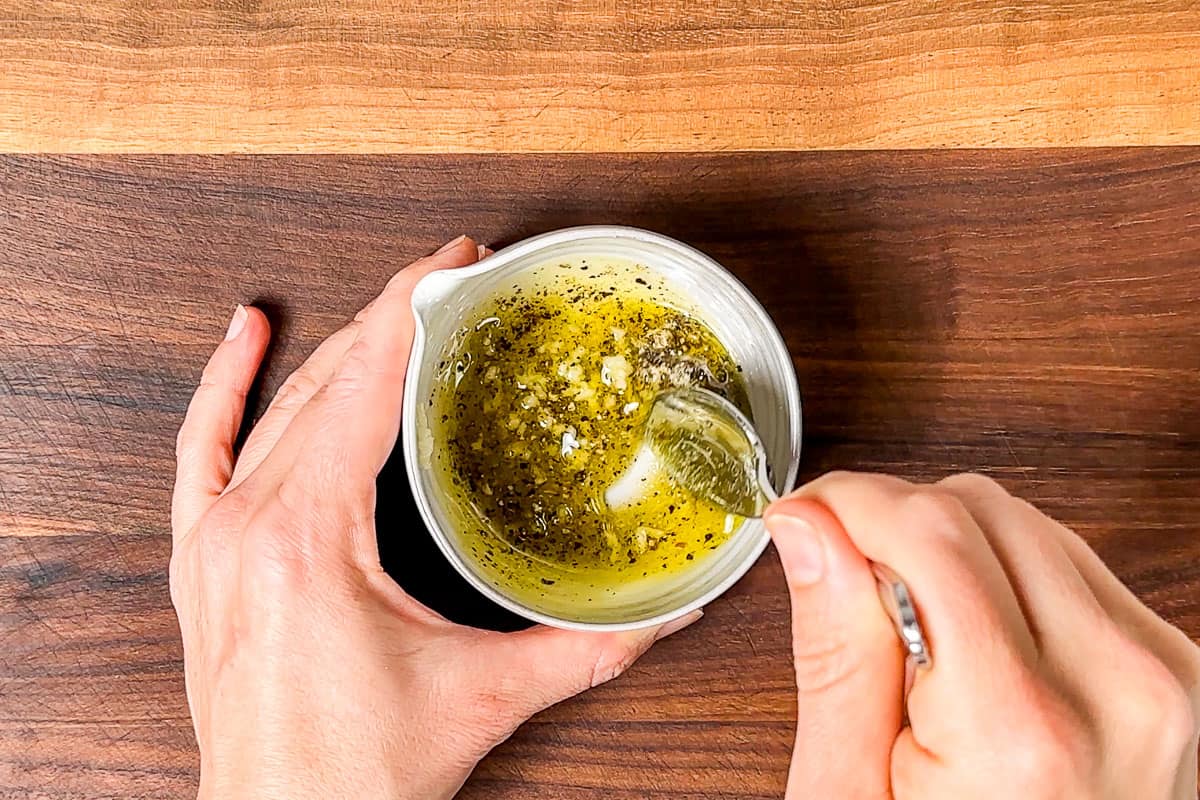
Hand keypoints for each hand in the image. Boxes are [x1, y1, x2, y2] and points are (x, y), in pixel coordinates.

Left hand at [170, 236, 699, 799]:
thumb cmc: (355, 777)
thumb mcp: (485, 698)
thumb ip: (588, 648)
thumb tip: (667, 612)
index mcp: (306, 537)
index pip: (364, 387)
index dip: (415, 312)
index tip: (456, 266)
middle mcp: (247, 524)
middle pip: (326, 383)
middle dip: (394, 317)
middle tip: (451, 279)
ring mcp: (215, 541)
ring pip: (275, 407)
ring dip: (334, 345)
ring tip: (386, 301)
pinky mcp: (204, 562)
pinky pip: (199, 450)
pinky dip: (222, 386)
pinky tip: (244, 336)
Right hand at [765, 471, 1198, 798]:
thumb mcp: (848, 792)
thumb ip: (837, 654)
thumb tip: (812, 529)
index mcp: (1023, 732)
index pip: (932, 532)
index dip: (852, 503)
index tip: (808, 515)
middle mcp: (1116, 690)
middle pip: (981, 511)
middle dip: (896, 523)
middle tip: (849, 585)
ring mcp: (1162, 676)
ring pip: (1028, 523)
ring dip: (952, 548)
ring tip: (916, 636)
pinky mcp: (1176, 667)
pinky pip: (1072, 562)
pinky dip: (1006, 576)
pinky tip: (973, 643)